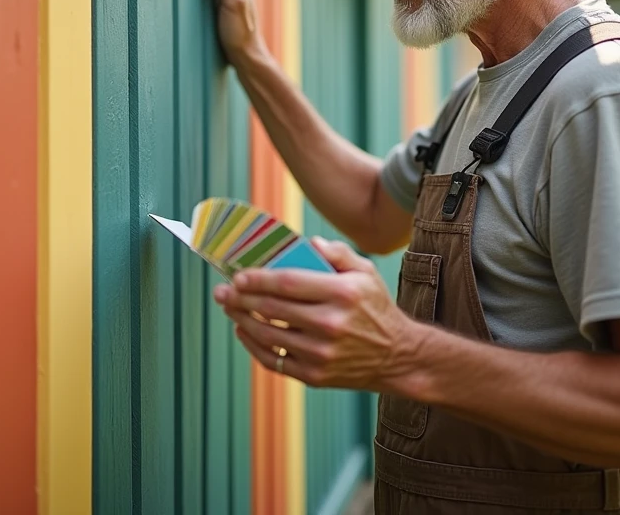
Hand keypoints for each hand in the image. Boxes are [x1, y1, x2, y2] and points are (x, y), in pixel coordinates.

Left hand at [214, 237, 417, 392]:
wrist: (397, 357)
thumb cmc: (376, 309)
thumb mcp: (366, 272)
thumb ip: (337, 252)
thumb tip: (307, 243)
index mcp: (342, 294)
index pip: (288, 282)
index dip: (258, 278)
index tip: (238, 274)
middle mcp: (331, 324)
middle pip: (272, 308)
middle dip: (240, 297)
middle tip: (222, 290)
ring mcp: (321, 353)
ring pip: (267, 334)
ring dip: (241, 319)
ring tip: (229, 307)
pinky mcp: (315, 375)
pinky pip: (273, 360)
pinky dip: (253, 345)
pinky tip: (244, 331)